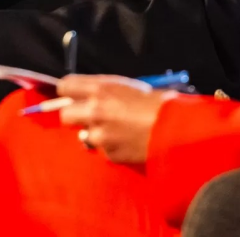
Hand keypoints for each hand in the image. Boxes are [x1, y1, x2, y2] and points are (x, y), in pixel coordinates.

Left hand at [57, 75, 178, 164]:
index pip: (64, 86)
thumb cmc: (156, 102)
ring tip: (115, 131)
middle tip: (89, 116)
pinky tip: (126, 142)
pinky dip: (111, 147)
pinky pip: (103, 150)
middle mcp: (94, 111)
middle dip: (75, 116)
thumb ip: (103, 91)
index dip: (68, 92)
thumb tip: (88, 96)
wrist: (175, 127)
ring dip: (95, 134)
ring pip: (84, 136)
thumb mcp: (127, 86)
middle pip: (65, 115)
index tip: (73, 96)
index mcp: (99, 89)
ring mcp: (100, 135)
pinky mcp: (109, 154)